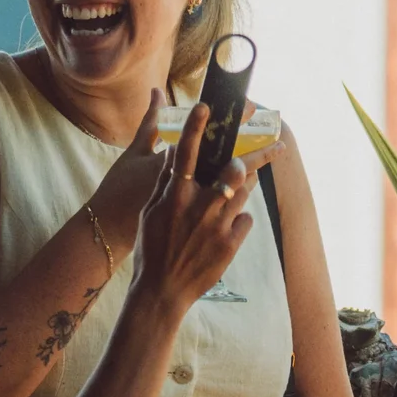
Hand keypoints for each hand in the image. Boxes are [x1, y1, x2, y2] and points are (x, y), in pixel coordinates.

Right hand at [85, 92, 279, 254]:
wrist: (162, 291)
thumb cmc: (152, 249)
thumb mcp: (151, 212)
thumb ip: (165, 182)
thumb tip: (175, 154)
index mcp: (174, 196)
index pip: (186, 152)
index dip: (195, 126)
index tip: (206, 105)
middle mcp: (198, 207)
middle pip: (231, 170)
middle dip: (242, 161)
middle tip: (241, 162)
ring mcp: (217, 225)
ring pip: (244, 192)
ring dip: (243, 186)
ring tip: (235, 192)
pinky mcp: (231, 244)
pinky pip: (245, 220)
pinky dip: (238, 221)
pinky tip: (225, 230)